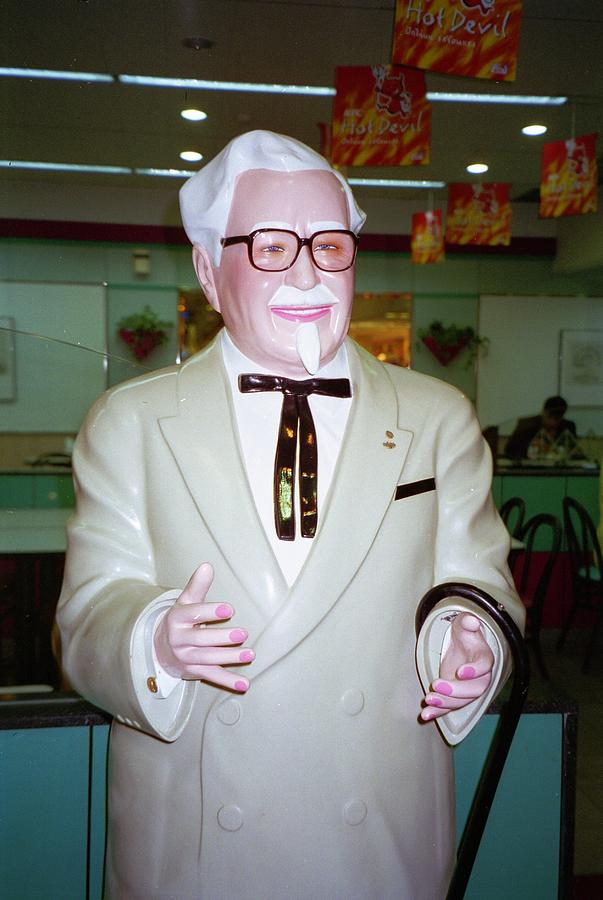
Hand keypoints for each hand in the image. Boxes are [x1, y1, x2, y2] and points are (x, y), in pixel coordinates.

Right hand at [154, 563, 253, 692]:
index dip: (211, 612)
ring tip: (250, 654)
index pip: (194, 615)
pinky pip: (212, 676)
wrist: (160, 647)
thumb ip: (197, 585)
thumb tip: (207, 566)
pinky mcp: (194, 671)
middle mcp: (179, 639)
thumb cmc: (180, 620)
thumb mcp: (186, 602)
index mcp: (177, 619)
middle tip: (242, 633)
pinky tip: (244, 684)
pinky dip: (228, 681)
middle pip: (201, 640)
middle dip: (222, 637)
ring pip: (208, 659)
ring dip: (230, 658)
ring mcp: (186, 657)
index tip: (230, 609)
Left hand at [420, 613, 493, 721]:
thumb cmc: (465, 635)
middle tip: (437, 684)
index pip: (484, 666)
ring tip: (429, 700)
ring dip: (445, 703)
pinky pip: (450, 707)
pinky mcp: (456, 696)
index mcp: (484, 658)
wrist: (461, 646)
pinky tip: (426, 715)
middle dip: (456, 690)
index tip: (461, 671)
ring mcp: (468, 689)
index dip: (474, 670)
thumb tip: (471, 620)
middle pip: (474, 689)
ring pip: (462, 701)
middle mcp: (480, 677)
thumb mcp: (464, 625)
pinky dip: (438, 713)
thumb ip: (468, 622)